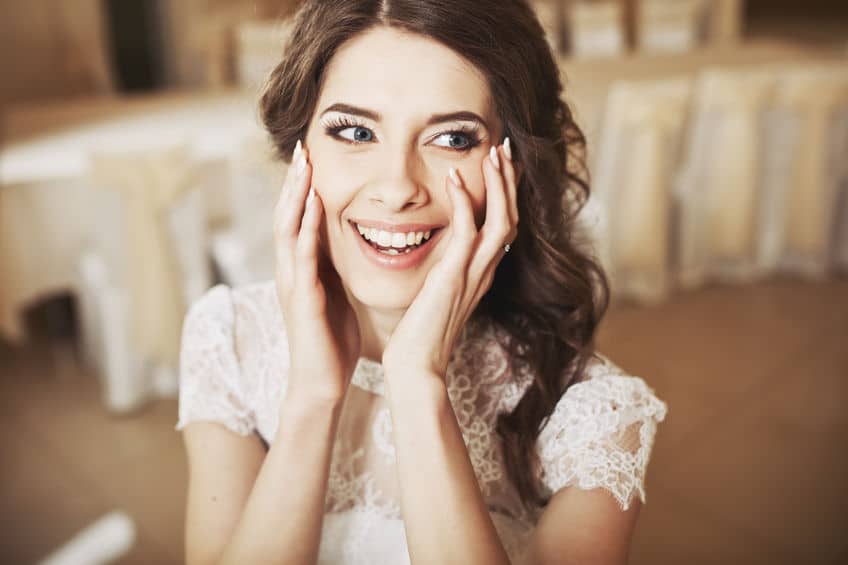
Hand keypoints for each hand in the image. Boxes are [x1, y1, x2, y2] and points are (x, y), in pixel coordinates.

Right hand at [273, 141, 361, 403]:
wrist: (322, 384)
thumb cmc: (332, 343)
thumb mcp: (336, 295)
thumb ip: (335, 269)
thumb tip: (349, 244)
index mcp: (303, 270)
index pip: (299, 219)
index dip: (304, 188)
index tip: (313, 157)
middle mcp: (291, 271)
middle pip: (288, 215)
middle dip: (295, 181)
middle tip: (302, 146)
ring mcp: (293, 284)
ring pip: (288, 229)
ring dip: (294, 195)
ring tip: (303, 164)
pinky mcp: (302, 299)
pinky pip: (301, 257)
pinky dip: (305, 229)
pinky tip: (311, 207)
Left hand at [382, 140, 518, 378]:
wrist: (415, 366)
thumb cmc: (420, 334)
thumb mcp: (437, 293)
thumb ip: (444, 269)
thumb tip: (438, 249)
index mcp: (481, 273)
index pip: (504, 225)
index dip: (505, 194)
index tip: (498, 163)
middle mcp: (484, 272)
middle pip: (511, 217)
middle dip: (509, 180)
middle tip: (505, 147)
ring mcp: (472, 275)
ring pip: (500, 221)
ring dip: (498, 185)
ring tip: (492, 154)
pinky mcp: (453, 279)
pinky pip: (467, 233)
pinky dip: (463, 204)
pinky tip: (453, 179)